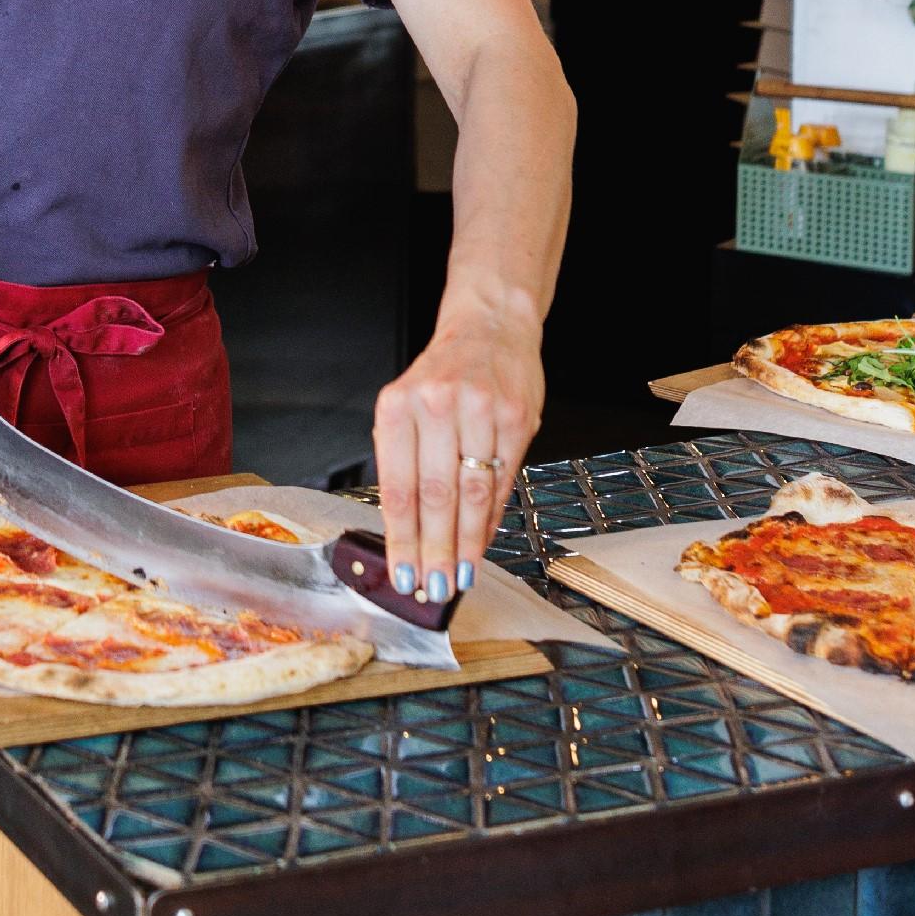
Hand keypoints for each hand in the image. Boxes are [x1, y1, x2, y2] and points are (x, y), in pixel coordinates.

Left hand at [370, 306, 543, 606]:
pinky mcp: (517, 417)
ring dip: (466, 543)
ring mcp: (480, 410)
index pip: (398, 487)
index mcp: (397, 406)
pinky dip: (492, 516)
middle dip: (434, 551)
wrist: (489, 327)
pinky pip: (503, 480)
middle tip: (433, 588)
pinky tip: (483, 540)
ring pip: (473, 494)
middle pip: (436, 497)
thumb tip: (409, 535)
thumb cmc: (442, 376)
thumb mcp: (407, 407)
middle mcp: (437, 405)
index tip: (402, 574)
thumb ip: (406, 463)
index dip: (401, 539)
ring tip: (459, 575)